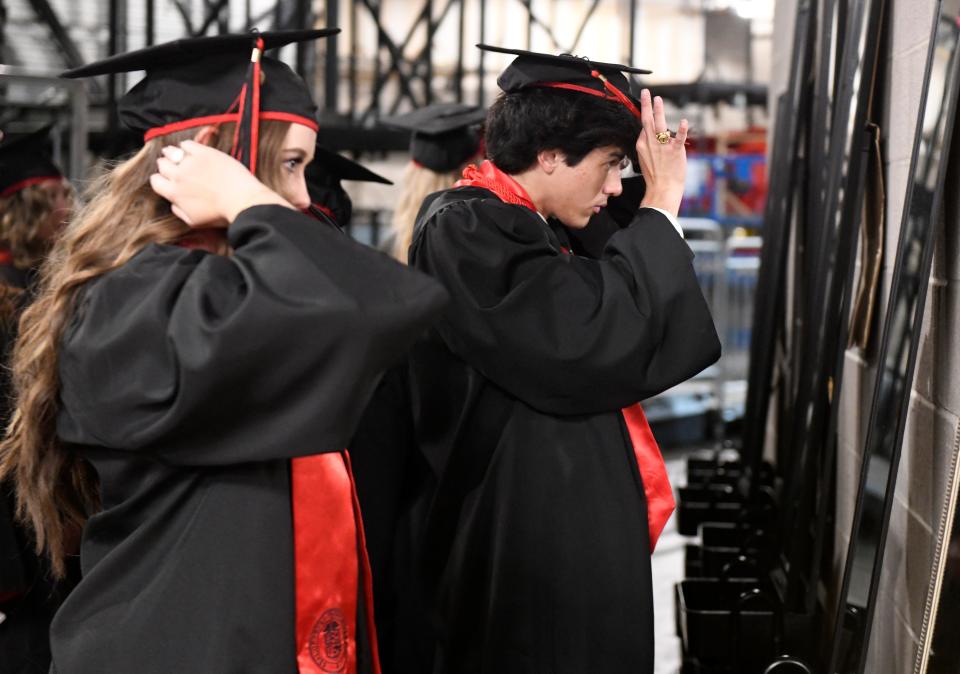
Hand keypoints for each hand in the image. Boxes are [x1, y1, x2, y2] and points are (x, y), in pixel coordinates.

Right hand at [150, 140, 292, 226]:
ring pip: (171, 152)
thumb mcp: (194, 221)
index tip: (167, 180)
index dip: (160, 180)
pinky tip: (189, 148)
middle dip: (166, 166)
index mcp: (174, 193)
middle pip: (162, 165)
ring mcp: (190, 162)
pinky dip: (186, 145)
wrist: (242, 201)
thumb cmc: (221, 214)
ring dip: (171, 153)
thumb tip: (172, 203)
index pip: (155, 181)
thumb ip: (178, 211)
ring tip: (175, 154)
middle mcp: (178, 176)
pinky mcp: (204, 152)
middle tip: (174, 167)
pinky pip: (187, 143)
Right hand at [635, 89, 687, 215]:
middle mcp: (651, 144)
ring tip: (658, 99)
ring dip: (659, 111)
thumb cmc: (655, 176)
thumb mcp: (644, 159)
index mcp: (642, 145)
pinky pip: (679, 139)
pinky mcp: (675, 152)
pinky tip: (684, 121)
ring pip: (660, 125)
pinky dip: (682, 130)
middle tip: (646, 92)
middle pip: (647, 121)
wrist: (662, 189)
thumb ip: (646, 145)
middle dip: (647, 105)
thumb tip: (646, 134)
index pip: (644, 127)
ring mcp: (663, 147)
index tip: (647, 105)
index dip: (646, 115)